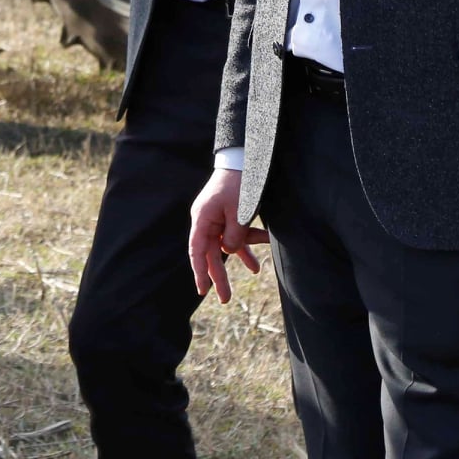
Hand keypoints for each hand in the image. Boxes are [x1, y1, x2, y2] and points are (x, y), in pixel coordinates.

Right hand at [188, 168, 265, 302]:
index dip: (199, 272)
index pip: (197, 251)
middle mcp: (207, 220)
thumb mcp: (239, 212)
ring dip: (242, 257)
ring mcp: (218, 218)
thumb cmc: (239, 184)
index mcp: (202, 218)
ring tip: (255, 272)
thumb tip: (229, 251)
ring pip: (227, 244)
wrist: (245, 160)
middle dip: (219, 276)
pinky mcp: (230, 215)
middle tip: (224, 299)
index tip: (202, 290)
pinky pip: (238, 233)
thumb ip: (234, 236)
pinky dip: (250, 242)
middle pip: (211, 253)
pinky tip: (262, 253)